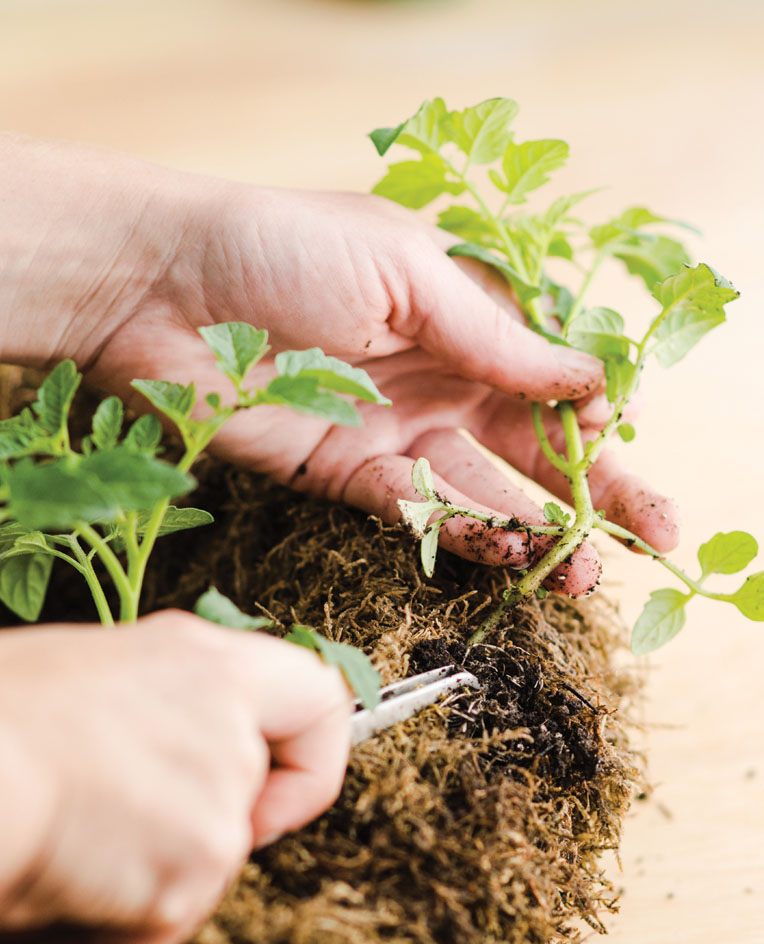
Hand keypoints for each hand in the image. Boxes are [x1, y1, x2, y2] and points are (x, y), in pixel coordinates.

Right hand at [0, 611, 351, 941]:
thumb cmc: (6, 712)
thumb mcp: (105, 668)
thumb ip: (177, 698)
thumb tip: (201, 735)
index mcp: (210, 665)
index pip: (320, 700)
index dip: (310, 751)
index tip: (281, 780)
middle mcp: (229, 732)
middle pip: (254, 802)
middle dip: (204, 826)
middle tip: (131, 819)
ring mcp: (216, 809)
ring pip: (209, 865)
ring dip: (152, 871)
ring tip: (81, 835)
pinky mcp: (185, 882)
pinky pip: (170, 917)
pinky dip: (123, 915)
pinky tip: (73, 872)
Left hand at [1, 138, 678, 594]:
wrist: (161, 286)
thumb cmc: (283, 245)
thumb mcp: (410, 273)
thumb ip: (496, 336)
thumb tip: (589, 380)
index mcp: (460, 316)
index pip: (547, 379)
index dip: (593, 421)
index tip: (622, 448)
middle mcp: (434, 377)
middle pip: (527, 446)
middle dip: (587, 494)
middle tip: (643, 542)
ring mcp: (390, 428)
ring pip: (479, 491)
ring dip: (531, 530)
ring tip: (577, 571)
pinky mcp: (341, 472)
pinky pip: (414, 512)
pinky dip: (459, 532)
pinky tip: (502, 549)